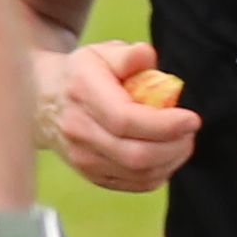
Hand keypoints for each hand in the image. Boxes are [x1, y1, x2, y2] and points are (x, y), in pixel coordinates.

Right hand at [42, 37, 198, 192]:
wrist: (44, 101)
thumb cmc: (83, 74)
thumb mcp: (102, 53)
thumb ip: (128, 55)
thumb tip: (146, 57)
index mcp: (82, 93)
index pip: (125, 120)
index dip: (165, 124)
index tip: (192, 118)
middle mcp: (77, 130)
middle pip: (135, 154)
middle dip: (174, 146)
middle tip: (190, 131)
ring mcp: (81, 157)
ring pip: (138, 173)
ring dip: (171, 160)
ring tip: (182, 141)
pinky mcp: (91, 175)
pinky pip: (135, 184)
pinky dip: (160, 173)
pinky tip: (166, 154)